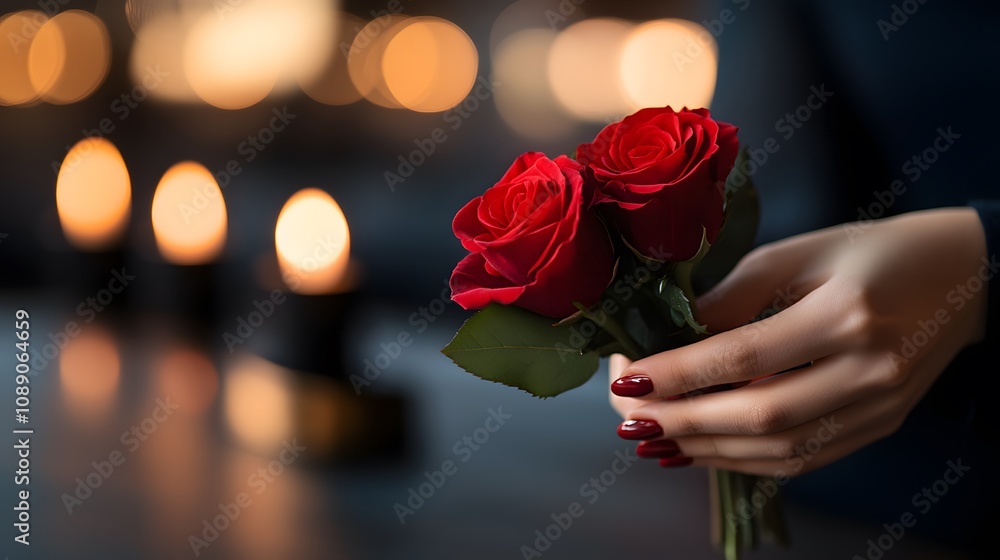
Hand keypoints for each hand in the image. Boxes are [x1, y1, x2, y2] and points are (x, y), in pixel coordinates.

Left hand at [609, 208, 989, 474]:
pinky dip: (746, 460)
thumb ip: (736, 295)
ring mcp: (879, 407)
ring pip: (780, 450)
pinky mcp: (879, 426)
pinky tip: (703, 449)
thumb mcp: (801, 250)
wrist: (964, 276)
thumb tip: (675, 337)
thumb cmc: (875, 250)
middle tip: (628, 415)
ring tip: (654, 437)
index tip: (627, 379)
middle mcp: (869, 370)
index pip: (744, 355)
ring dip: (708, 450)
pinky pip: (805, 458)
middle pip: (759, 415)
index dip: (679, 373)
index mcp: (848, 313)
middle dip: (683, 421)